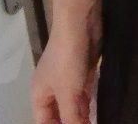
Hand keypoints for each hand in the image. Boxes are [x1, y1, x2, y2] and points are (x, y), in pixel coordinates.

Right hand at [30, 9, 101, 123]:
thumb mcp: (68, 92)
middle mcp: (52, 89)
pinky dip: (89, 104)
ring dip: (82, 115)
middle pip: (59, 114)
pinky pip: (85, 93)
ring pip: (73, 104)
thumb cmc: (67, 59)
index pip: (44, 121)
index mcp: (40, 95)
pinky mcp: (84, 70)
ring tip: (93, 123)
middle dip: (70, 123)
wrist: (80, 23)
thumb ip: (72, 117)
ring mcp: (68, 79)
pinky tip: (97, 113)